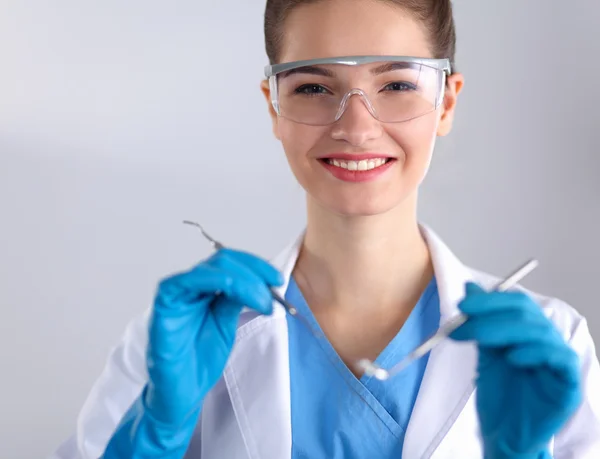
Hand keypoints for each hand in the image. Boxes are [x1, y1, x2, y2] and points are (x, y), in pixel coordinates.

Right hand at [103, 248, 282, 457]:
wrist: (182, 393)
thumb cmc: (198, 361)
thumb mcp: (226, 324)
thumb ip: (235, 300)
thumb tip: (258, 281)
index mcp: (203, 289)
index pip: (229, 263)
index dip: (256, 266)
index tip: (277, 280)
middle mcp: (188, 287)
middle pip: (222, 260)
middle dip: (253, 272)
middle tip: (274, 291)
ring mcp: (175, 294)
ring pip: (210, 268)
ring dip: (242, 279)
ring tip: (262, 302)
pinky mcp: (164, 306)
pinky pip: (186, 281)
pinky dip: (216, 281)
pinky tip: (235, 293)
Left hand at [450, 283, 581, 458]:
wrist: (505, 433)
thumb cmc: (499, 393)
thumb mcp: (485, 352)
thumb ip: (480, 321)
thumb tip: (469, 287)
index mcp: (528, 330)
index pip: (517, 302)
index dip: (491, 300)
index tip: (462, 303)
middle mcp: (546, 340)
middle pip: (526, 314)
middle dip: (490, 314)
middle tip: (462, 320)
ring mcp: (559, 361)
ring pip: (539, 332)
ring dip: (504, 331)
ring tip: (479, 339)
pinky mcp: (568, 383)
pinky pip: (560, 359)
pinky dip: (535, 353)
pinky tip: (513, 358)